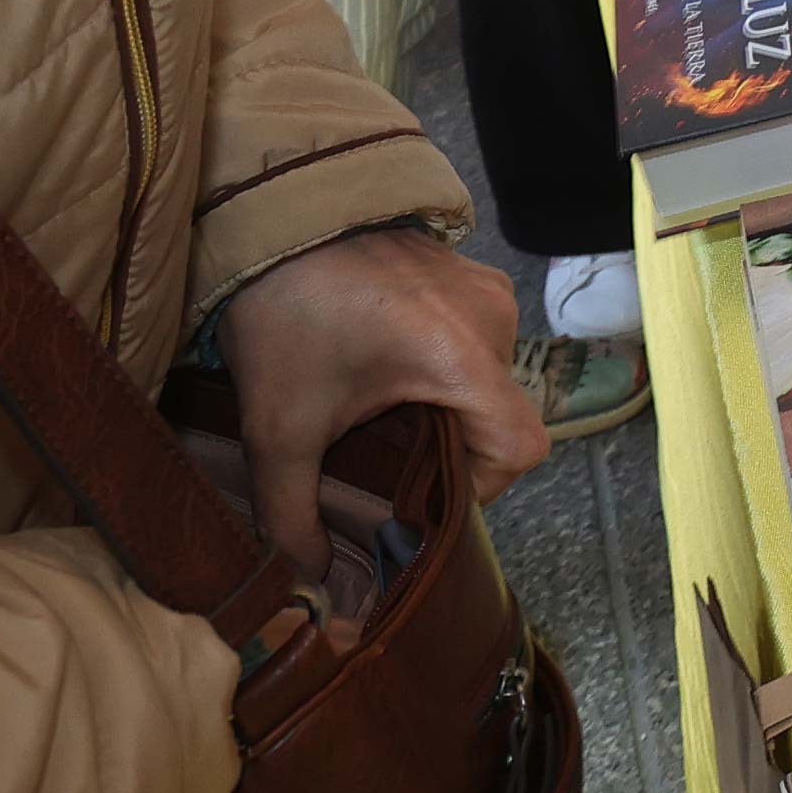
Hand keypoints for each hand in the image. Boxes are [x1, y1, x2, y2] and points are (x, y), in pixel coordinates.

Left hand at [213, 225, 544, 584]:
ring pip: (486, 379)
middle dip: (447, 445)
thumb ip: (292, 512)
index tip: (420, 487)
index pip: (520, 449)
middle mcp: (492, 318)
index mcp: (463, 356)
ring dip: (442, 403)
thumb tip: (308, 579)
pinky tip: (382, 364)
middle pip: (500, 415)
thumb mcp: (280, 425)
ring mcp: (485, 287)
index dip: (479, 486)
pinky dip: (440, 365)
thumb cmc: (285, 313)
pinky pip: (475, 340)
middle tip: (381, 452)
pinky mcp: (468, 270)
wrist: (272, 213)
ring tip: (377, 403)